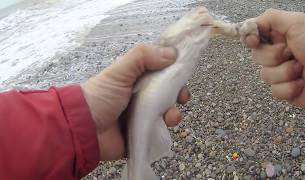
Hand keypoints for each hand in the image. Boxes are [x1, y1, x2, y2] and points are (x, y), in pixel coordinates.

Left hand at [81, 44, 189, 160]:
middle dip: (178, 93)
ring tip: (170, 115)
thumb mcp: (120, 70)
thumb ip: (143, 56)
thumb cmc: (101, 96)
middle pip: (168, 91)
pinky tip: (165, 124)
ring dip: (174, 111)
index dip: (174, 69)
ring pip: (168, 110)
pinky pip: (162, 129)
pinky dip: (167, 126)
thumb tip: (173, 53)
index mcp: (137, 78)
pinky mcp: (145, 132)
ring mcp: (144, 114)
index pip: (161, 70)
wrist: (84, 129)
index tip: (183, 70)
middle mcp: (142, 95)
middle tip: (182, 96)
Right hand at [244, 9, 304, 108]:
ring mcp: (281, 73)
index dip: (250, 39)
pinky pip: (274, 91)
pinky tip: (302, 83)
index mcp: (280, 36)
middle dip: (273, 57)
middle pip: (256, 57)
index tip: (254, 41)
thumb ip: (270, 18)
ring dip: (284, 73)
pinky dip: (289, 88)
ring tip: (301, 69)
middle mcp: (278, 54)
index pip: (253, 36)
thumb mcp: (297, 23)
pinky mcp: (285, 90)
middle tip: (291, 53)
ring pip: (264, 76)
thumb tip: (250, 27)